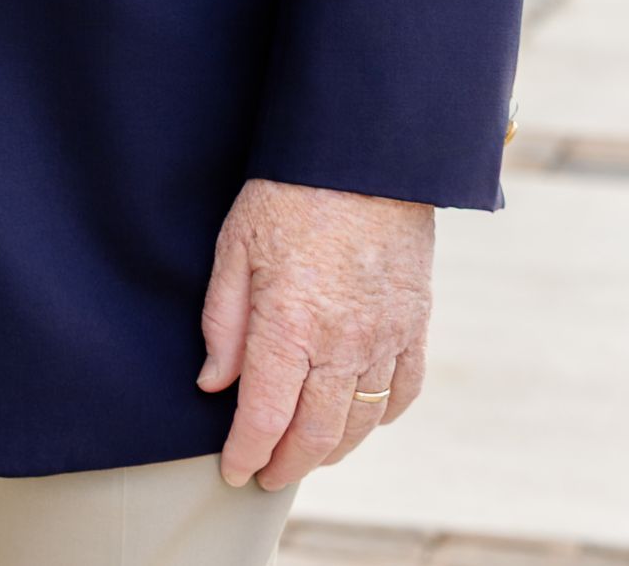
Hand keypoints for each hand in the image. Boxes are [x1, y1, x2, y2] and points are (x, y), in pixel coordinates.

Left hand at [196, 175, 432, 490]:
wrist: (366, 153)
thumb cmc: (290, 191)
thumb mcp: (235, 243)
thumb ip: (223, 320)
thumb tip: (213, 382)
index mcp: (288, 323)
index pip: (264, 417)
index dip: (246, 453)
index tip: (234, 470)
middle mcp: (340, 342)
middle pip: (315, 434)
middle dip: (287, 464)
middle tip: (267, 474)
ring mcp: (385, 337)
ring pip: (360, 422)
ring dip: (331, 449)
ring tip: (307, 454)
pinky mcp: (415, 324)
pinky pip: (403, 391)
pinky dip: (380, 416)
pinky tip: (360, 417)